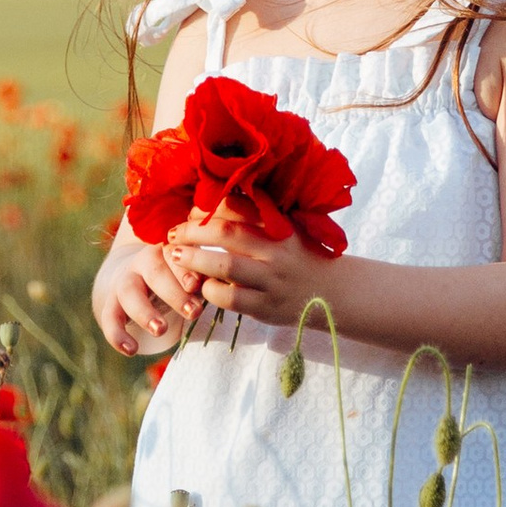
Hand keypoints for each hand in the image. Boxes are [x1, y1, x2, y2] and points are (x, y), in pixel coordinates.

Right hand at [92, 230, 196, 358]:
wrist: (138, 276)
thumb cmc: (176, 277)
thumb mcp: (189, 274)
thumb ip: (201, 279)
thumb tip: (219, 288)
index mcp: (167, 250)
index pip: (176, 256)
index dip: (185, 271)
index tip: (198, 286)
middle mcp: (143, 262)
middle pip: (155, 274)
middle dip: (174, 294)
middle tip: (194, 313)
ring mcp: (124, 281)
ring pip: (130, 293)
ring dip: (145, 312)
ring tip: (161, 331)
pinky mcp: (110, 302)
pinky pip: (109, 317)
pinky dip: (117, 334)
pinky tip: (131, 350)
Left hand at [165, 215, 343, 331]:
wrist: (332, 292)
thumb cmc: (300, 255)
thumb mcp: (286, 229)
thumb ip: (258, 215)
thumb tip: (212, 199)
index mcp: (279, 225)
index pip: (237, 206)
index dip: (207, 207)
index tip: (190, 212)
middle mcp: (276, 250)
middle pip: (226, 232)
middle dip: (192, 231)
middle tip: (173, 234)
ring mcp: (272, 280)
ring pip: (225, 266)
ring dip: (195, 259)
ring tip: (176, 255)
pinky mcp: (266, 307)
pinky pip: (230, 298)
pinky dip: (210, 290)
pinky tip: (203, 286)